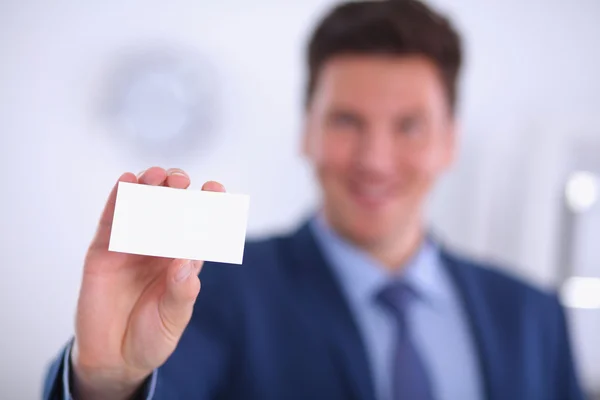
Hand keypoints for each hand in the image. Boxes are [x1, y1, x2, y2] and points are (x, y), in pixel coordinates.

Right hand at [70, 167, 224, 399]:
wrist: (114, 357)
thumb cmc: (152, 336)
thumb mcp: (172, 319)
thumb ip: (180, 293)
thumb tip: (186, 262)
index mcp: (184, 260)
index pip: (199, 227)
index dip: (208, 206)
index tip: (216, 188)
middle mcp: (160, 246)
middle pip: (170, 208)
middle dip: (176, 190)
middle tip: (180, 181)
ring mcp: (132, 245)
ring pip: (141, 207)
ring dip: (149, 187)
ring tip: (155, 175)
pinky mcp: (105, 250)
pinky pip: (112, 219)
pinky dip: (118, 199)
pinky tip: (126, 182)